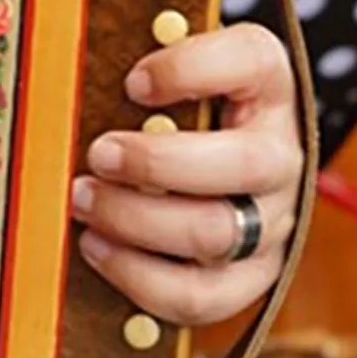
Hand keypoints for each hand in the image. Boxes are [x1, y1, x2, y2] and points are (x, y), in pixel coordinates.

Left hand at [71, 23, 304, 325]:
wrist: (227, 165)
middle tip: (98, 155)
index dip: (191, 71)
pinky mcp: (251, 277)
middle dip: (156, 163)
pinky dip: (139, 277)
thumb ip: (147, 67)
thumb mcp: (176, 72)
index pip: (250, 60)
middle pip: (242, 164)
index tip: (133, 83)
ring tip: (83, 200)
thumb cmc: (185, 109)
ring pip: (215, 233)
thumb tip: (74, 69)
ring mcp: (273, 222)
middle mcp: (282, 154)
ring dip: (135, 220)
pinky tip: (97, 247)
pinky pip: (201, 297)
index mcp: (268, 83)